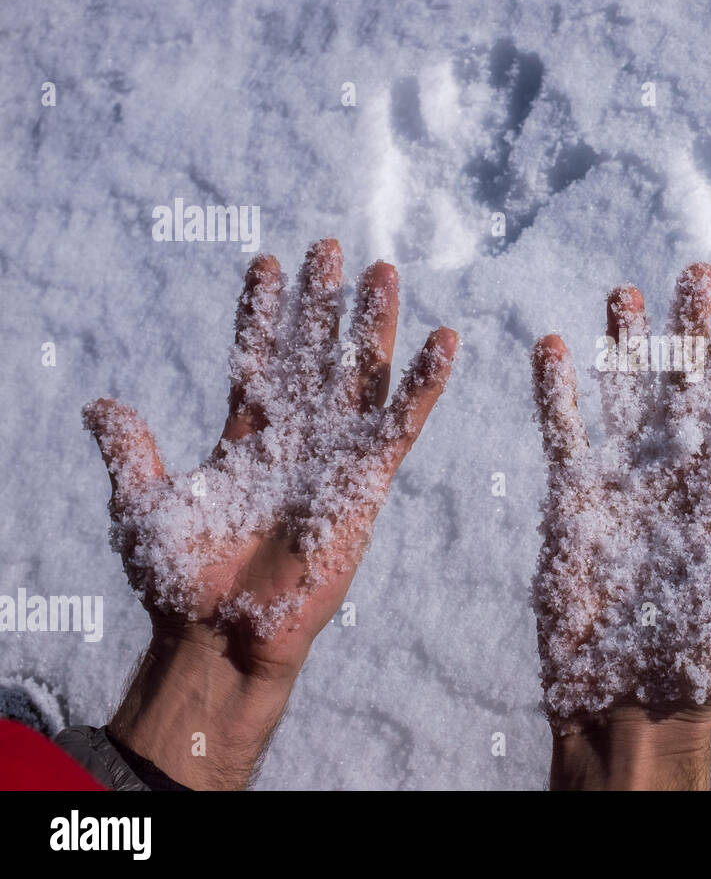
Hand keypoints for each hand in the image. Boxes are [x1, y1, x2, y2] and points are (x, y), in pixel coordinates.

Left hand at [84, 239, 456, 786]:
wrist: (219, 632)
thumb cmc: (179, 580)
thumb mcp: (142, 504)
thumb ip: (131, 450)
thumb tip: (101, 405)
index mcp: (246, 438)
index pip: (260, 358)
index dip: (265, 312)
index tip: (270, 262)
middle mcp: (295, 439)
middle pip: (315, 352)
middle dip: (324, 302)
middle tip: (333, 246)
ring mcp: (334, 456)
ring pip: (360, 375)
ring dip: (373, 326)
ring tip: (384, 272)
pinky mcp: (367, 481)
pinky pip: (401, 424)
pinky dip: (423, 383)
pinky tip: (442, 339)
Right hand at [532, 263, 710, 788]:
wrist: (629, 704)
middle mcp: (679, 474)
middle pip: (689, 383)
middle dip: (695, 327)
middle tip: (701, 270)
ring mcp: (624, 484)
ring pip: (626, 394)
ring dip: (627, 344)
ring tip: (626, 291)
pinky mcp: (573, 503)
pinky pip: (564, 435)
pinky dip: (558, 393)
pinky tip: (557, 348)